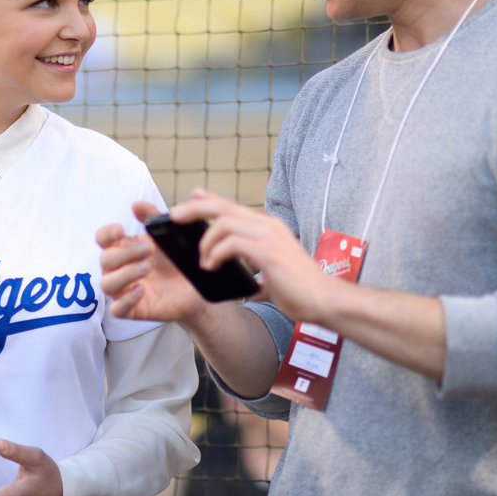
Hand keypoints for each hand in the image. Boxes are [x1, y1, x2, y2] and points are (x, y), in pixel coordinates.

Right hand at [95, 202, 207, 323]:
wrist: (196, 286)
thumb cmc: (177, 259)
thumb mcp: (168, 235)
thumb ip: (153, 217)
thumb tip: (136, 205)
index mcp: (124, 248)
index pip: (102, 239)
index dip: (106, 234)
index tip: (121, 231)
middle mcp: (120, 269)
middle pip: (104, 260)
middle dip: (124, 253)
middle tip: (148, 250)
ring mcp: (124, 290)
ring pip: (106, 284)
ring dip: (124, 274)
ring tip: (147, 268)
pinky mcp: (133, 310)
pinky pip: (116, 309)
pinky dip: (126, 299)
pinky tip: (142, 290)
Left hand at [173, 189, 331, 324]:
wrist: (323, 299)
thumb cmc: (300, 290)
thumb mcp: (273, 275)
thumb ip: (258, 274)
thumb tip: (248, 287)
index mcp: (268, 227)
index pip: (232, 205)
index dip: (209, 199)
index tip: (191, 196)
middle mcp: (267, 225)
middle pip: (222, 207)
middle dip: (194, 208)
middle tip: (173, 217)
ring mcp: (268, 236)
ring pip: (224, 222)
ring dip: (205, 241)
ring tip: (203, 260)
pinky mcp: (267, 251)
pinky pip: (232, 243)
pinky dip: (215, 253)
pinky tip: (211, 266)